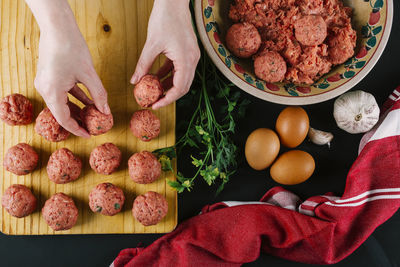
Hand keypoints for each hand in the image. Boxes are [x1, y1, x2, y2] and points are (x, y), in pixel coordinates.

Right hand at [27, 0, 109, 137]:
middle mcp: (45, 89)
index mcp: (52, 92)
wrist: (58, 26)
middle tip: (92, 126)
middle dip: (78, 120)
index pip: (64, 119)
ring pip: (62, 102)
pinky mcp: (49, 76)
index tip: (89, 135)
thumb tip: (106, 111)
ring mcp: (45, 82)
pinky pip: (62, 92)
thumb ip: (99, 94)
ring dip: (77, 108)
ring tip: (92, 115)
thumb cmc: (72, 47)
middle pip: (61, 112)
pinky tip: (88, 100)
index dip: (77, 129)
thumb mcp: (89, 74)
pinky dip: (74, 97)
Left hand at [131, 0, 199, 108]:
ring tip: (154, 90)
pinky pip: (181, 68)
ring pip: (183, 78)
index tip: (155, 105)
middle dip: (169, 95)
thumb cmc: (164, 18)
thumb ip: (143, 64)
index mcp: (186, 59)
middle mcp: (193, 60)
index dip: (167, 99)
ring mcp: (192, 55)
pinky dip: (170, 74)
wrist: (174, 2)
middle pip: (184, 86)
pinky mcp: (188, 51)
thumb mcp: (151, 44)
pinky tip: (157, 76)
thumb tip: (134, 81)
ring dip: (170, 85)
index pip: (179, 88)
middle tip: (155, 101)